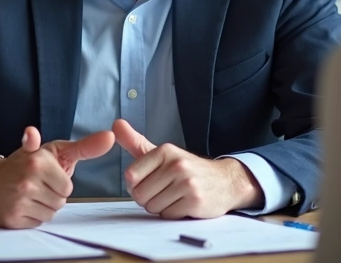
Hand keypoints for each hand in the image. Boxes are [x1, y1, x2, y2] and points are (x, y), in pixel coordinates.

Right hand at [0, 126, 113, 228]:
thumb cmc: (27, 163)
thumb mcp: (55, 151)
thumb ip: (85, 146)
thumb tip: (109, 136)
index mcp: (38, 161)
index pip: (68, 188)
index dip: (60, 183)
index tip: (46, 175)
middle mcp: (27, 180)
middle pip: (60, 202)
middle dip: (52, 196)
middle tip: (36, 185)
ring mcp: (17, 200)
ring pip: (50, 214)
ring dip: (43, 207)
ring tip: (29, 194)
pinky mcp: (11, 217)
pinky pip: (37, 223)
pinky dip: (32, 216)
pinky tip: (21, 204)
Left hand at [113, 119, 263, 218]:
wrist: (225, 181)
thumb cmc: (187, 169)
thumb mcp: (162, 153)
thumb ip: (135, 141)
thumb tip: (116, 124)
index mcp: (165, 151)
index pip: (131, 177)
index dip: (136, 185)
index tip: (149, 182)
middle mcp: (176, 164)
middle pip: (140, 195)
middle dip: (148, 198)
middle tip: (164, 191)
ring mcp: (187, 182)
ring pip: (153, 207)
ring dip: (161, 207)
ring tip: (175, 197)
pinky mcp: (195, 201)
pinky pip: (168, 216)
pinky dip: (173, 214)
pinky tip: (184, 204)